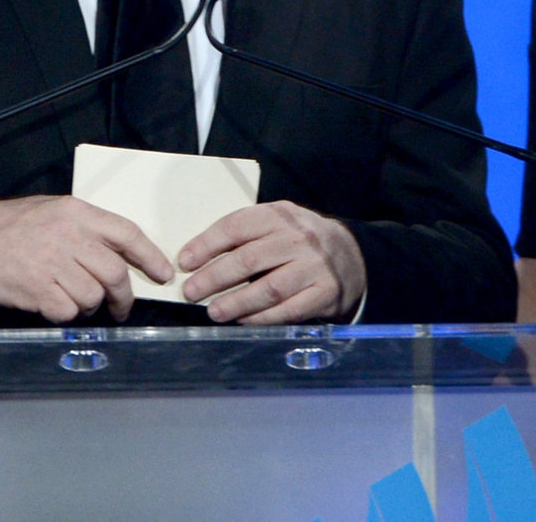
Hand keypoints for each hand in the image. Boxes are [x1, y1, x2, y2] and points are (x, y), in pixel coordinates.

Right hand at [0, 195, 173, 322]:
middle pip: (115, 273)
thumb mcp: (54, 211)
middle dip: (124, 296)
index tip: (163, 274)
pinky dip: (67, 315)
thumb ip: (86, 229)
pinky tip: (56, 306)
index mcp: (78, 213)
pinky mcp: (35, 289)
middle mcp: (69, 236)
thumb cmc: (15, 225)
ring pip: (92, 296)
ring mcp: (52, 264)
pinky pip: (67, 312)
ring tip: (78, 302)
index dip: (151, 257)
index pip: (128, 233)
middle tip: (120, 307)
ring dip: (91, 307)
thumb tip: (120, 254)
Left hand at [178, 200, 366, 323]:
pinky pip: (288, 310)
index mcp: (280, 214)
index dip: (207, 244)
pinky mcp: (325, 292)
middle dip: (215, 277)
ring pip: (269, 287)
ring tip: (213, 311)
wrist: (350, 255)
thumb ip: (244, 235)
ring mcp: (314, 266)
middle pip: (250, 259)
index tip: (185, 261)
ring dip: (236, 302)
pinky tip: (243, 320)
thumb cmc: (299, 240)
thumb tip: (196, 258)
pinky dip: (262, 318)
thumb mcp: (276, 223)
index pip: (237, 226)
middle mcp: (299, 238)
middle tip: (191, 291)